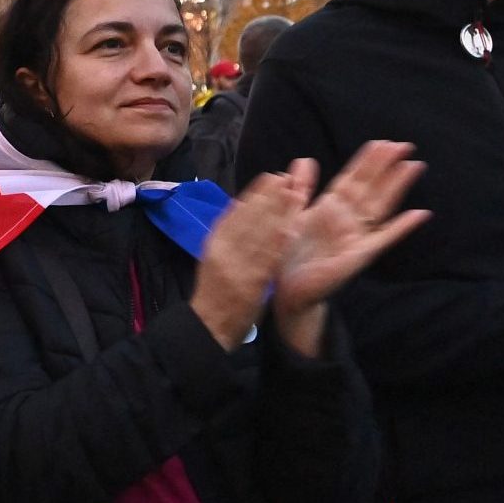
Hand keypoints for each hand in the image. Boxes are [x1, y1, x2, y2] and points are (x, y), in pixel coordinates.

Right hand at [190, 168, 308, 348]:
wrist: (209, 325)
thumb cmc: (215, 291)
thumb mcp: (214, 258)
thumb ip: (229, 235)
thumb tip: (244, 207)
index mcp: (214, 243)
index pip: (235, 213)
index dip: (255, 194)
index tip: (270, 177)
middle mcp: (224, 251)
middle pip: (249, 219)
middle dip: (269, 197)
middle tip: (287, 178)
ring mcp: (237, 267)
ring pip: (260, 234)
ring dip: (278, 213)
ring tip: (294, 194)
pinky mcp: (251, 283)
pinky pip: (267, 259)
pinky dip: (279, 242)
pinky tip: (291, 228)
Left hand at [270, 142, 428, 354]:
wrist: (287, 289)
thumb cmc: (289, 254)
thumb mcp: (291, 215)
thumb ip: (301, 188)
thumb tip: (304, 159)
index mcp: (329, 208)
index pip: (352, 179)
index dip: (366, 161)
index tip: (382, 142)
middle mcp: (346, 219)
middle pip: (369, 187)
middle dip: (385, 166)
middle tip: (404, 144)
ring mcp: (356, 236)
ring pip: (379, 205)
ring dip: (396, 187)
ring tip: (413, 166)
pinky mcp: (359, 255)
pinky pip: (384, 238)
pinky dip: (402, 227)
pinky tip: (419, 214)